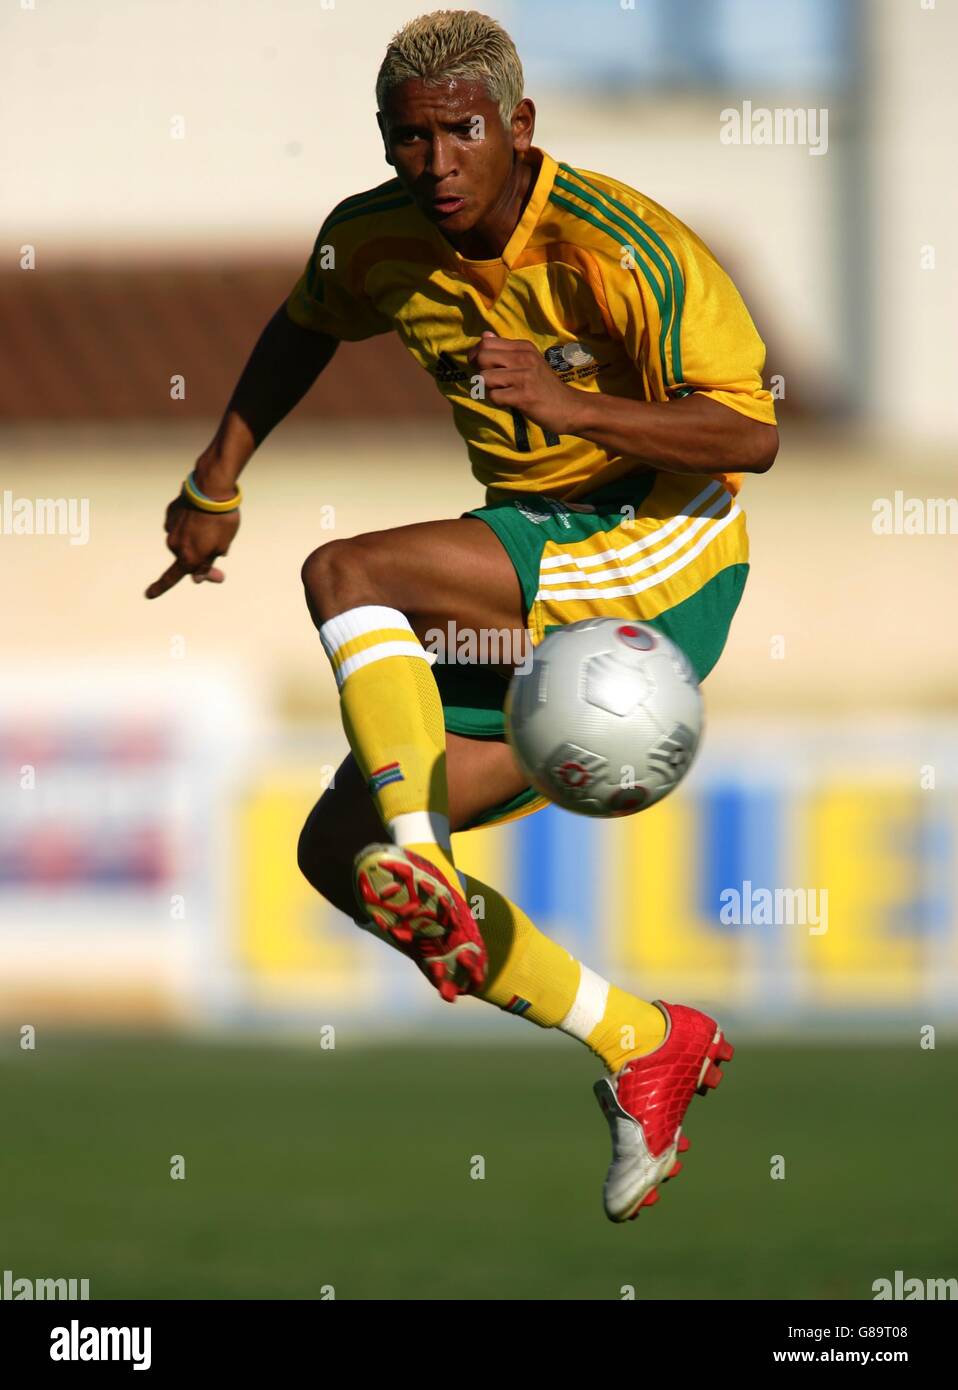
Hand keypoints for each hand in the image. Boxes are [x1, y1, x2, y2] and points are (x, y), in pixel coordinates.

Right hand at [145, 493, 239, 598]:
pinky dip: (192, 524)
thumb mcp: (221, 546)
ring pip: (185, 540)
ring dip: (198, 538)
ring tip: (217, 526)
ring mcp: (171, 527)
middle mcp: (175, 544)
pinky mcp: (172, 513)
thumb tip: (197, 579)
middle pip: (185, 558)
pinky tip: (205, 516)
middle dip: (201, 559)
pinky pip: (182, 524)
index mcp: (188, 557)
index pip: (171, 578)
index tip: (148, 594)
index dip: (160, 588)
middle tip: (221, 557)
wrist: (212, 487)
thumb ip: (207, 564)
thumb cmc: (221, 520)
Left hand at [469, 332, 585, 437]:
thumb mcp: (529, 361)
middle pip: (482, 357)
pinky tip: (510, 402)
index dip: (477, 355)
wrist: (570, 407)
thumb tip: (485, 335)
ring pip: (485, 378)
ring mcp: (524, 377)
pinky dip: (498, 402)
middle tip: (492, 382)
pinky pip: (494, 397)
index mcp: (524, 347)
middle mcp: (524, 358)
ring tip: (504, 392)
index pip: (486, 342)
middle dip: (480, 371)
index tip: (483, 367)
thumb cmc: (545, 386)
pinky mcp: (524, 396)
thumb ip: (506, 350)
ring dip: (489, 389)